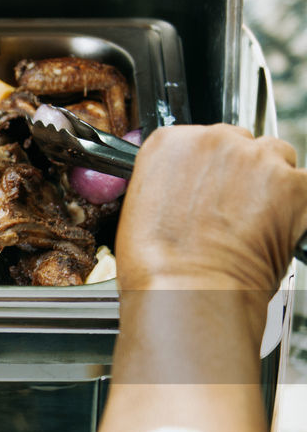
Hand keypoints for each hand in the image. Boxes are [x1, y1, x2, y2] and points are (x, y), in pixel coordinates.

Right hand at [115, 125, 306, 293]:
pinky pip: (304, 187)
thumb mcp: (140, 210)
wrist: (188, 291)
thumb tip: (187, 192)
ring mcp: (258, 159)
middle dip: (241, 174)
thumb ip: (171, 185)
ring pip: (277, 159)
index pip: (200, 140)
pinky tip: (275, 231)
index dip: (208, 169)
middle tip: (231, 211)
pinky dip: (296, 208)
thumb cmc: (158, 265)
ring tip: (253, 222)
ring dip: (271, 185)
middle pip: (242, 144)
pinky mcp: (295, 184)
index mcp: (170, 143)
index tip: (207, 190)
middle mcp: (215, 140)